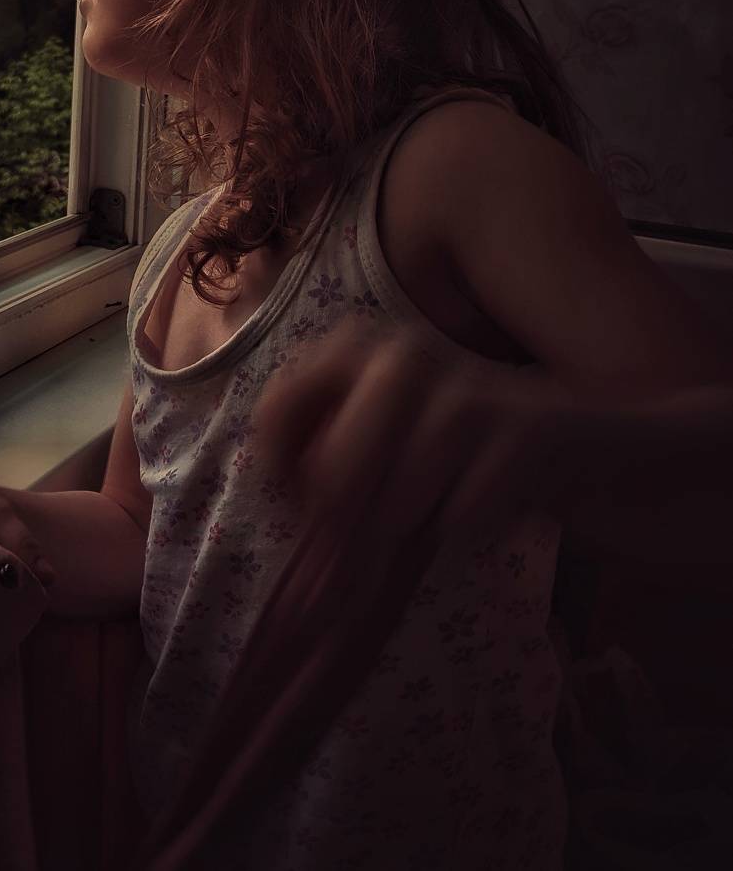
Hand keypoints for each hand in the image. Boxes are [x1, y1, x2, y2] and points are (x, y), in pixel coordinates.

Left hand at [252, 320, 601, 579]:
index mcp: (359, 346)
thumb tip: (278, 505)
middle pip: (334, 476)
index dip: (279, 470)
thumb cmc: (471, 449)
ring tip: (440, 509)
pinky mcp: (520, 435)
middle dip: (350, 524)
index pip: (277, 408)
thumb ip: (326, 452)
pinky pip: (458, 519)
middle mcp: (401, 355)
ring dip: (412, 531)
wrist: (601, 446)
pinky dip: (466, 533)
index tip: (300, 505)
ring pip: (394, 507)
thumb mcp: (388, 435)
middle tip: (377, 529)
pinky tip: (488, 508)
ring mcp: (462, 392)